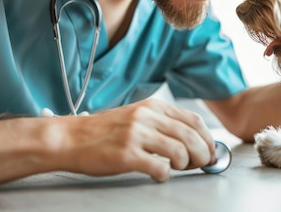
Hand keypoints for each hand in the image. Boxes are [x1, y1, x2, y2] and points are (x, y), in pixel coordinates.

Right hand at [49, 98, 215, 181]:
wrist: (70, 138)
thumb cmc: (104, 131)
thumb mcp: (137, 116)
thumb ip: (162, 124)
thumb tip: (192, 140)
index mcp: (153, 107)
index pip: (193, 120)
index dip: (207, 138)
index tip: (210, 151)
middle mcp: (146, 117)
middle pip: (191, 136)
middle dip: (202, 154)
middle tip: (200, 164)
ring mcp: (136, 135)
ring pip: (180, 151)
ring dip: (185, 165)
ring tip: (177, 168)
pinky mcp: (126, 154)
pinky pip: (159, 167)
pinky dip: (165, 174)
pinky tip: (158, 173)